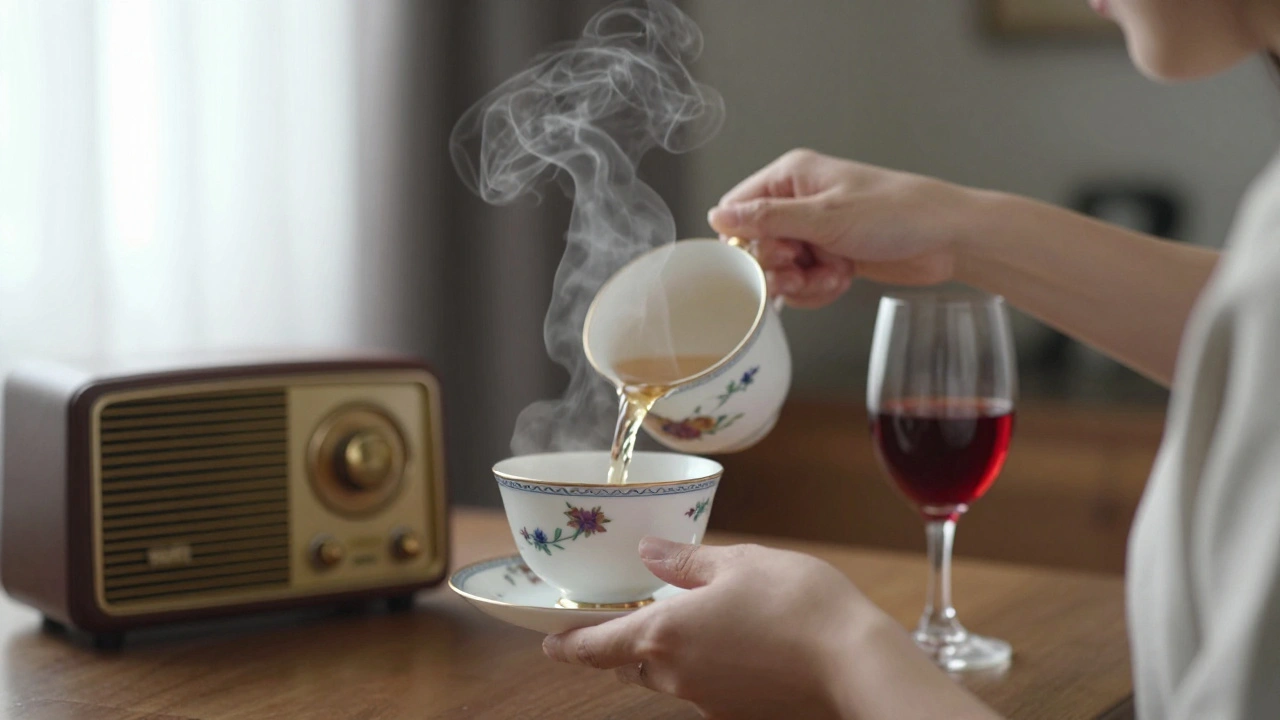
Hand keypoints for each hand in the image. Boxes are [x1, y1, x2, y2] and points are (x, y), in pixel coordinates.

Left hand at [541, 538, 890, 718]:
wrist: (853, 662)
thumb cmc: (797, 603)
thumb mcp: (738, 562)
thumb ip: (686, 561)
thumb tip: (649, 554)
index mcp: (665, 633)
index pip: (597, 647)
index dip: (568, 645)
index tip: (549, 643)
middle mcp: (677, 675)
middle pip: (631, 665)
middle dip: (625, 646)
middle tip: (631, 620)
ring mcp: (708, 700)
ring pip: (669, 679)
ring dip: (669, 656)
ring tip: (697, 624)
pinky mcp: (738, 713)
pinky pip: (705, 689)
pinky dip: (707, 668)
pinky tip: (738, 645)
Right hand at [708, 149, 981, 307]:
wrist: (948, 239)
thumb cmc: (895, 213)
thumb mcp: (825, 217)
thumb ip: (767, 220)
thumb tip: (717, 217)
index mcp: (791, 177)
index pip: (737, 210)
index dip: (745, 240)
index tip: (771, 254)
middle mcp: (798, 202)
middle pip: (756, 246)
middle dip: (778, 267)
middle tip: (804, 266)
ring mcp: (814, 232)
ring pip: (779, 270)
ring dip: (800, 283)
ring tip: (831, 274)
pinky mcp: (829, 257)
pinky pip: (802, 282)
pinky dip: (818, 288)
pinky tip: (841, 279)